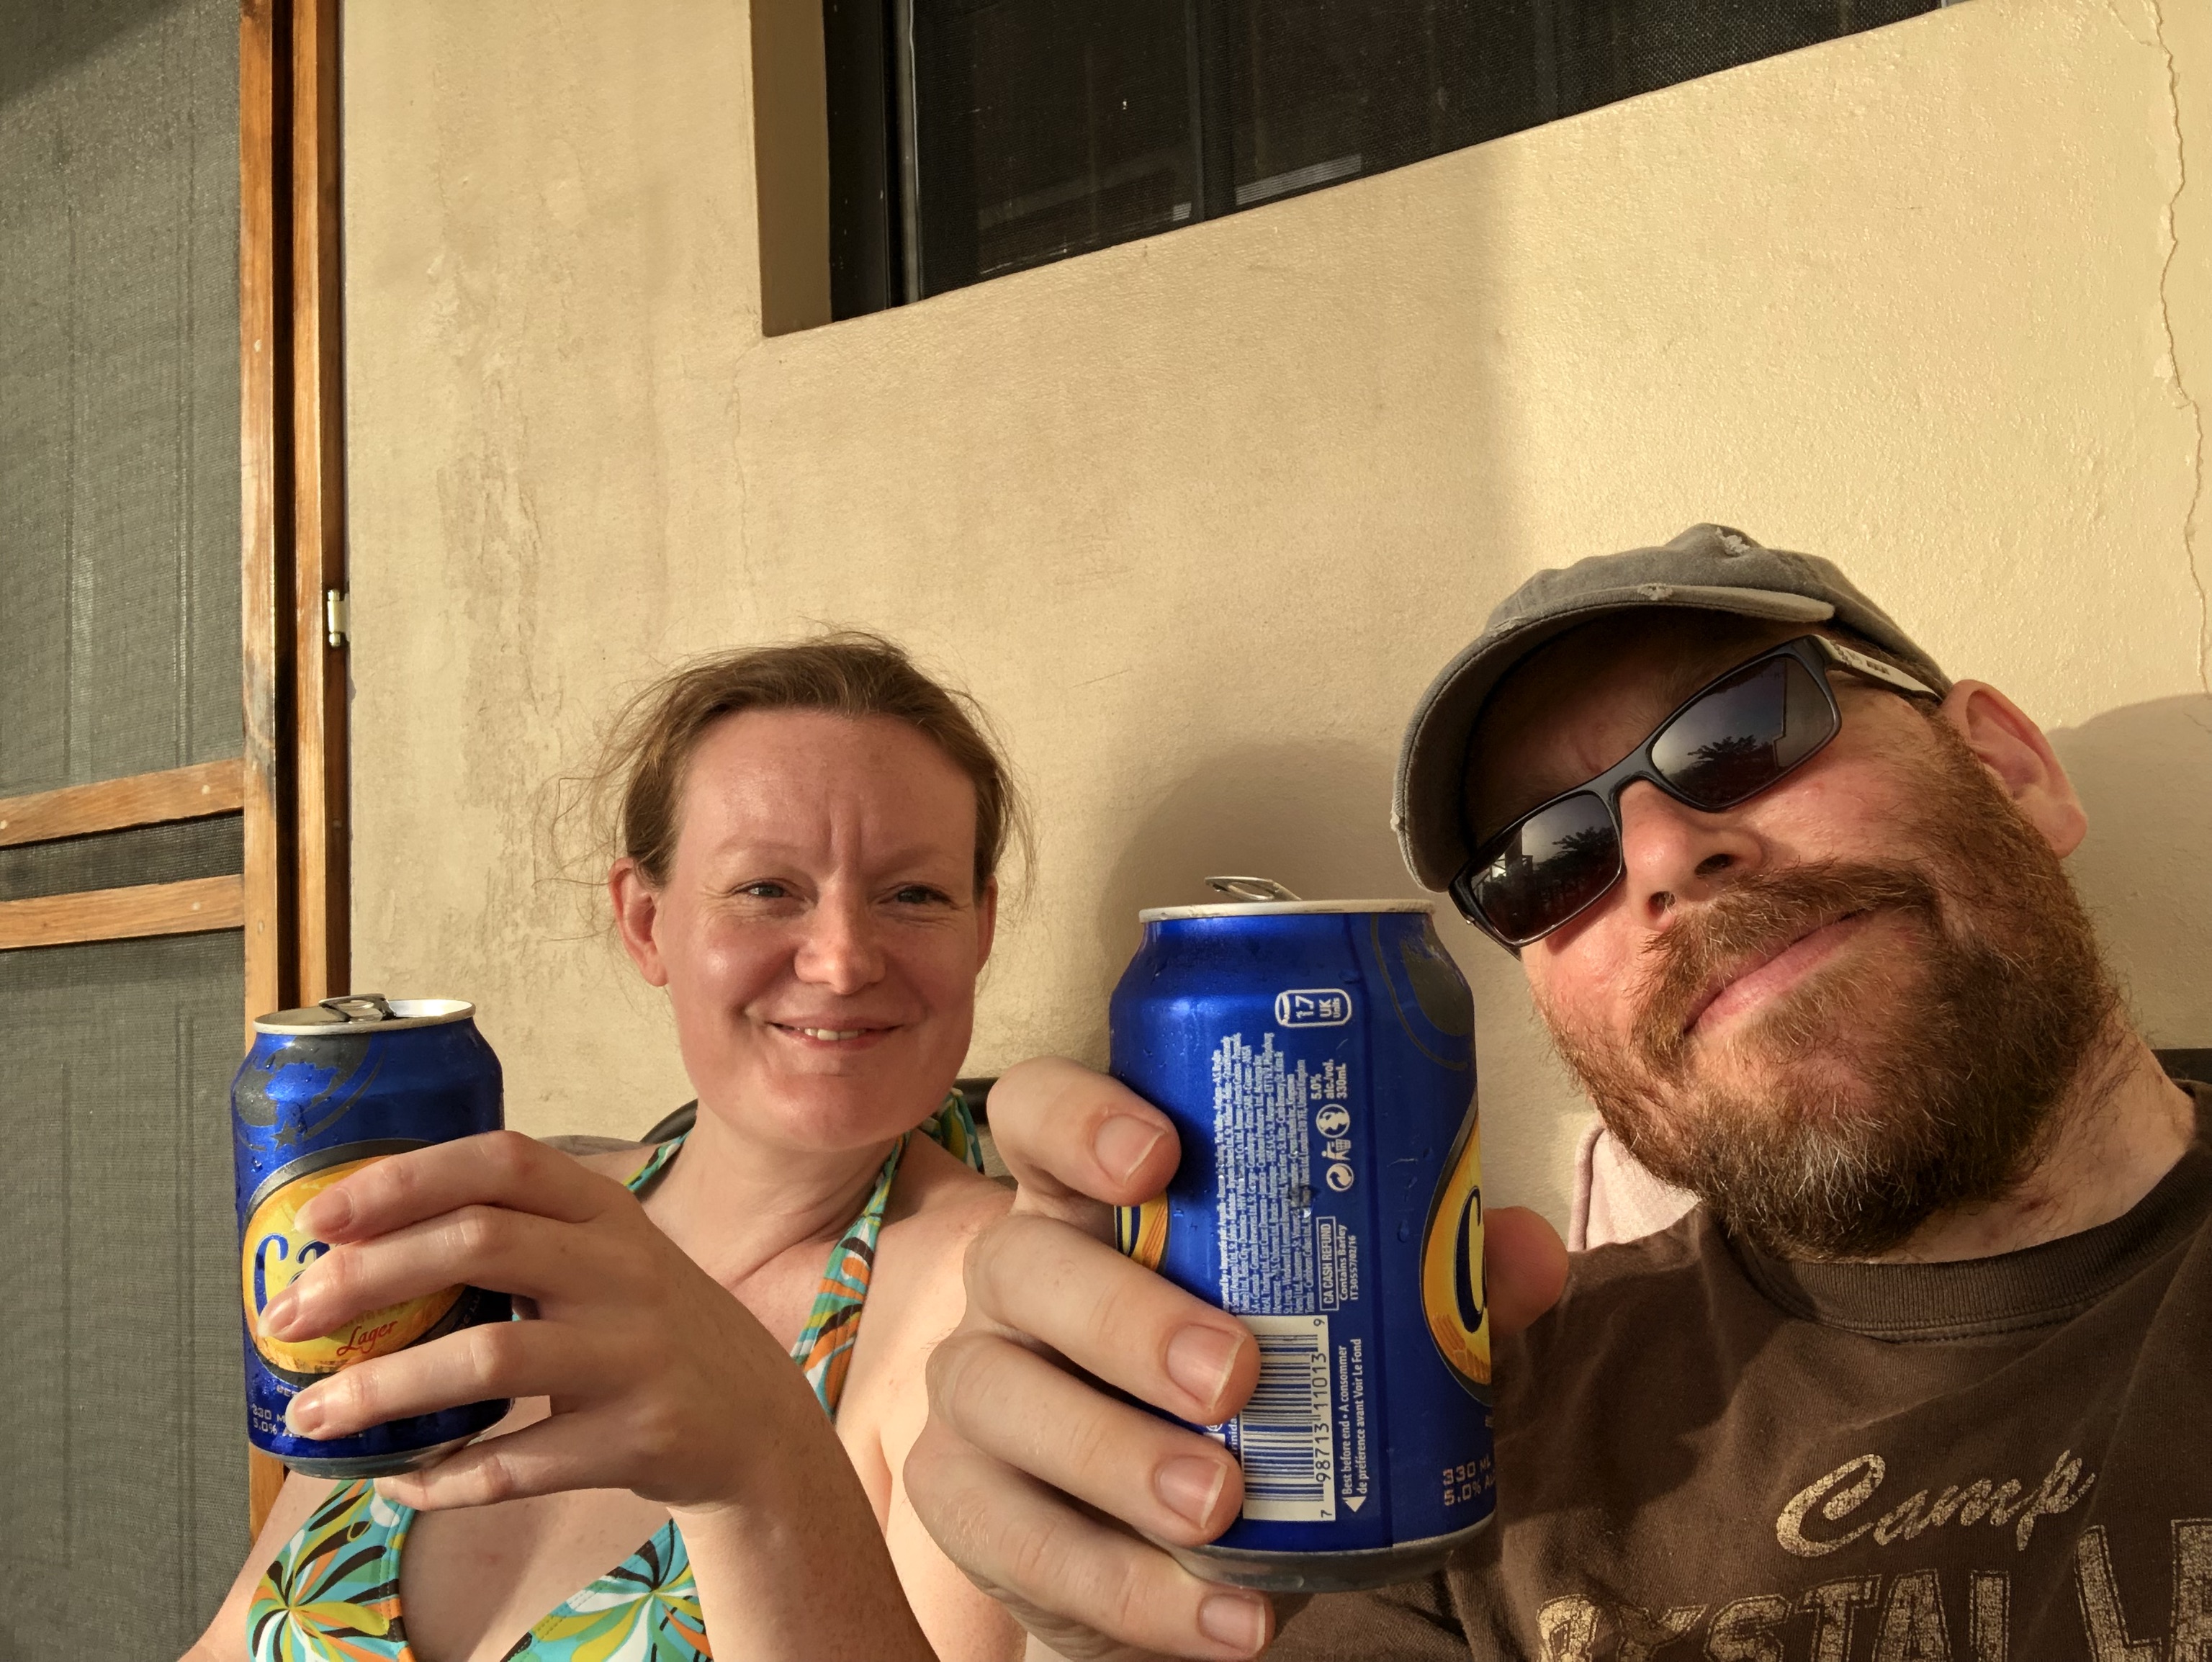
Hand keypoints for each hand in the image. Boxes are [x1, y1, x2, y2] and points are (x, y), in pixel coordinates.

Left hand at [257, 1131, 824, 1514]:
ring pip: (489, 1358)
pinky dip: (446, 1478)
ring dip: (385, 1390)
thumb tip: (349, 1253)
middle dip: (368, 1277)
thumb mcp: (602, 1259)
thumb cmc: (644, 1331)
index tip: (319, 1215)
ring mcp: (636, 1352)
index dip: (405, 1178)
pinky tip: (401, 1482)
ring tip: (313, 1416)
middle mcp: (626, 1268)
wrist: (755, 1420)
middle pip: (480, 1244)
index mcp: (606, 1211)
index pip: (502, 1163)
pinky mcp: (639, 1434)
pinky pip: (519, 1461)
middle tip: (287, 1315)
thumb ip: (514, 1240)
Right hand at [906, 1058, 1567, 1661]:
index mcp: (1092, 1197)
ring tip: (1222, 1505)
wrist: (1184, 1543)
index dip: (1081, 1116)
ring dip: (1113, 1454)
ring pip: (996, 1396)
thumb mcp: (1343, 1323)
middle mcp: (1015, 1277)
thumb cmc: (1264, 1385)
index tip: (1158, 1154)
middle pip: (1022, 1261)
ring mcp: (978, 1389)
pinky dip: (1121, 1586)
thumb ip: (1430, 1281)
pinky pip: (1014, 1539)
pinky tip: (1222, 1616)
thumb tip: (1523, 1252)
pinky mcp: (968, 1503)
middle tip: (1235, 1373)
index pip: (1041, 1113)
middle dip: (1124, 1315)